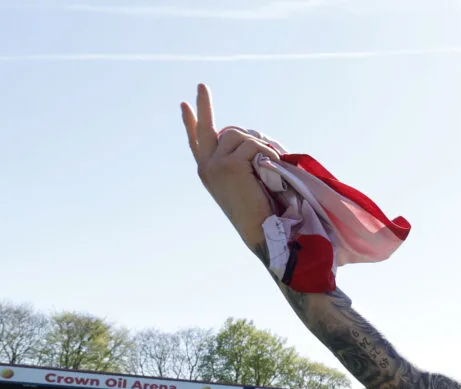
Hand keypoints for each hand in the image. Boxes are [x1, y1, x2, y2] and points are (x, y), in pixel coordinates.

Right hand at [180, 84, 275, 245]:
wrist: (262, 230)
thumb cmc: (262, 210)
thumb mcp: (246, 180)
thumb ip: (242, 160)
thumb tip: (252, 137)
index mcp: (209, 171)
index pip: (197, 142)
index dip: (190, 123)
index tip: (183, 105)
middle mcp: (206, 166)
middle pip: (206, 128)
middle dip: (203, 104)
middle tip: (200, 85)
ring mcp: (215, 165)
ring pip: (239, 134)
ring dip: (261, 142)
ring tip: (275, 159)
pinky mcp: (229, 165)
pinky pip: (254, 144)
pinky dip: (269, 151)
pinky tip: (276, 165)